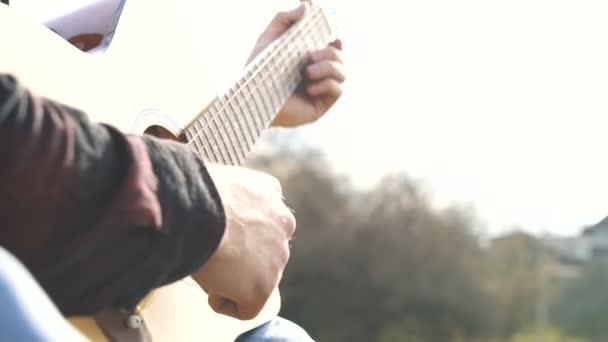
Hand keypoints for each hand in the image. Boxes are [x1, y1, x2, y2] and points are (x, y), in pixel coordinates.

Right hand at [192, 164, 295, 319]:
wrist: (197, 211)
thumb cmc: (194, 190)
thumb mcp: (217, 176)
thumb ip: (226, 190)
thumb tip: (203, 195)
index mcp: (269, 192)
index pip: (262, 214)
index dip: (240, 228)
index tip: (220, 232)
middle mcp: (282, 223)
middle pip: (264, 248)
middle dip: (240, 254)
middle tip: (212, 253)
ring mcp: (277, 258)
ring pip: (255, 276)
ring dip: (231, 277)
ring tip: (206, 265)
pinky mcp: (264, 288)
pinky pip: (247, 307)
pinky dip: (224, 302)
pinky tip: (209, 286)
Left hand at [247, 1, 345, 127]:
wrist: (252, 98)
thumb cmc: (258, 70)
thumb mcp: (270, 38)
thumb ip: (285, 18)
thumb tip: (306, 4)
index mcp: (308, 59)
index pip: (333, 48)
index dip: (337, 42)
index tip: (334, 38)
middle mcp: (317, 75)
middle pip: (340, 58)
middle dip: (330, 54)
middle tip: (310, 57)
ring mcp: (320, 92)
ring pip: (343, 73)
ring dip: (328, 68)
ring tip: (307, 73)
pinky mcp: (320, 107)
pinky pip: (338, 90)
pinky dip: (326, 85)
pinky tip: (308, 89)